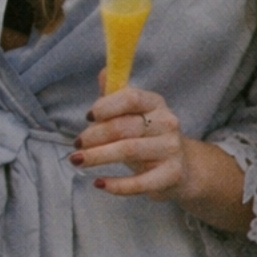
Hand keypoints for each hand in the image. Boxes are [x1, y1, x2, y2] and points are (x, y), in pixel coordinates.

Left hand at [72, 82, 197, 200]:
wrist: (181, 169)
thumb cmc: (146, 137)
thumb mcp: (131, 114)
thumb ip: (114, 95)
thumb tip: (104, 72)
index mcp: (155, 103)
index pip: (131, 98)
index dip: (105, 106)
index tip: (87, 117)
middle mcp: (167, 123)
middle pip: (124, 127)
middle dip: (94, 136)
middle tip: (75, 145)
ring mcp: (171, 149)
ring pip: (128, 151)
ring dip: (97, 157)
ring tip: (76, 160)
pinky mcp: (172, 175)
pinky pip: (141, 182)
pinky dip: (117, 185)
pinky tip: (98, 183)